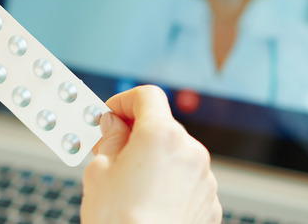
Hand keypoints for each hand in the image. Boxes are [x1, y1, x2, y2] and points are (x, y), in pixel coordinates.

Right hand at [81, 85, 221, 223]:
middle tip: (110, 152)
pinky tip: (148, 203)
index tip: (109, 115)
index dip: (123, 101)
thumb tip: (112, 125)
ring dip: (155, 161)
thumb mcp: (98, 171)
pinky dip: (169, 185)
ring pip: (175, 155)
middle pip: (162, 126)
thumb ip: (108, 138)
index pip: (147, 96)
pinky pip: (186, 181)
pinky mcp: (209, 203)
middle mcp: (191, 151)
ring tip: (128, 186)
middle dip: (136, 134)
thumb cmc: (120, 221)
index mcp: (162, 134)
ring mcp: (204, 178)